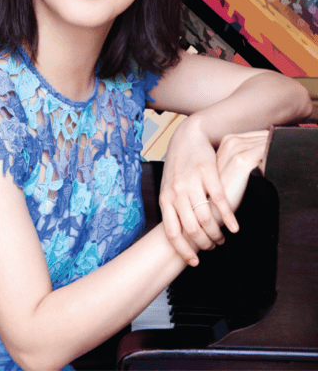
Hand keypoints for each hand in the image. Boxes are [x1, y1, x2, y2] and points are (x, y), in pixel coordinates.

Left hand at [172, 130, 268, 259]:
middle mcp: (176, 192)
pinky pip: (220, 200)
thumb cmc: (179, 167)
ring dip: (217, 233)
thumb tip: (177, 233)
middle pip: (191, 229)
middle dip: (204, 243)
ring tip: (223, 238)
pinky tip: (235, 227)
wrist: (186, 137)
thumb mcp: (169, 188)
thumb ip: (173, 207)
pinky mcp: (208, 173)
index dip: (183, 250)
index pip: (172, 232)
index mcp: (165, 199)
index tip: (193, 262)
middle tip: (214, 247)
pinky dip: (229, 217)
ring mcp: (192, 182)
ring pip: (206, 218)